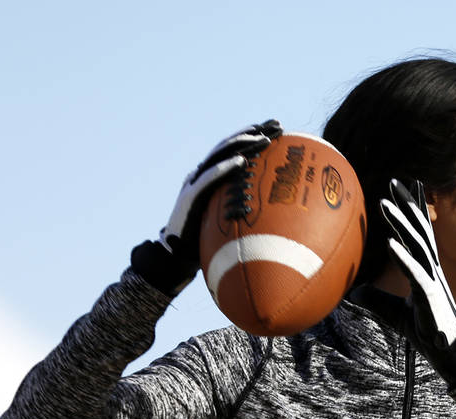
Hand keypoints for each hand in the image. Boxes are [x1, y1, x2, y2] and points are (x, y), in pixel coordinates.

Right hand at [131, 120, 281, 295]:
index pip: (235, 149)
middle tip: (277, 125)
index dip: (255, 135)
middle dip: (254, 132)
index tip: (278, 127)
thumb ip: (245, 206)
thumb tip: (279, 208)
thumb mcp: (230, 217)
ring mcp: (194, 184)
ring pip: (219, 156)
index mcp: (212, 176)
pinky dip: (224, 169)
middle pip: (229, 146)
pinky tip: (241, 162)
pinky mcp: (190, 198)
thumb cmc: (208, 240)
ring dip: (242, 146)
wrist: (176, 257)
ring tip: (263, 139)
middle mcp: (202, 174)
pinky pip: (208, 180)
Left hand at [379, 179, 455, 386]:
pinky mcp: (428, 294)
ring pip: (416, 243)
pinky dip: (402, 257)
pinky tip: (390, 243)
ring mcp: (431, 278)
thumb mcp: (393, 313)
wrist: (447, 350)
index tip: (402, 186)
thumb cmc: (426, 329)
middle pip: (419, 228)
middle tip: (394, 180)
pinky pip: (414, 271)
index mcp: (425, 267)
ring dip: (400, 222)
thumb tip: (354, 293)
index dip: (411, 208)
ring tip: (385, 203)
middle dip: (407, 203)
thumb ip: (376, 300)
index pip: (418, 231)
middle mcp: (430, 267)